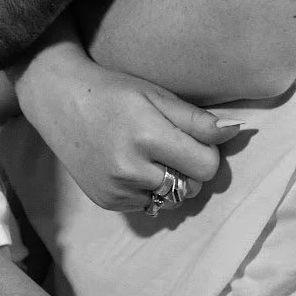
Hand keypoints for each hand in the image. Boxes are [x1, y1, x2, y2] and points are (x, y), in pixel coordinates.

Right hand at [16, 46, 239, 212]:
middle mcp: (130, 169)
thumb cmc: (113, 90)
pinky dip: (148, 189)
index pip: (206, 166)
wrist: (58, 100)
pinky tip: (131, 166)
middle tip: (169, 144)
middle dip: (190, 168)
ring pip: (171, 200)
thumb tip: (237, 132)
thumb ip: (197, 120)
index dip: (207, 151)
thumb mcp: (157, 95)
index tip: (191, 136)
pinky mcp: (106, 202)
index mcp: (147, 137)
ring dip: (170, 182)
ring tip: (150, 156)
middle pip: (191, 187)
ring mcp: (115, 189)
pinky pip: (147, 205)